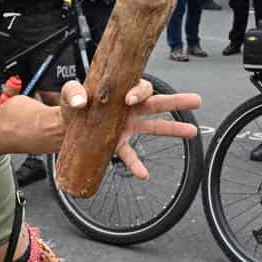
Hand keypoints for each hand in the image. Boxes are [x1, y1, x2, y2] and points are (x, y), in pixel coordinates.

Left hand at [58, 79, 201, 179]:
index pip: (139, 87)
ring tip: (193, 132)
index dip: (138, 91)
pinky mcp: (118, 144)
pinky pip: (131, 155)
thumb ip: (72, 92)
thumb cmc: (72, 105)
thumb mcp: (69, 93)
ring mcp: (127, 127)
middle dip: (177, 101)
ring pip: (155, 127)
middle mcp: (129, 109)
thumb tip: (80, 101)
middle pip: (157, 103)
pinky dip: (137, 165)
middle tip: (197, 100)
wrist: (64, 126)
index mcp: (120, 92)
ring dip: (173, 129)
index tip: (129, 99)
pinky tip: (143, 174)